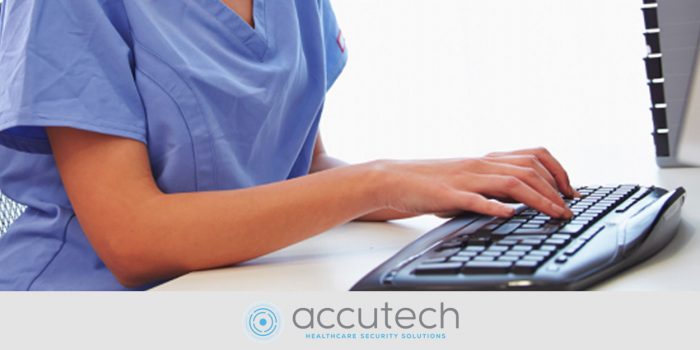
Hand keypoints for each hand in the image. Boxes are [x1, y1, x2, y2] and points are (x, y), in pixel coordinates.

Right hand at [372, 147, 576, 218]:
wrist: (394, 179)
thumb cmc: (431, 182)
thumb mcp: (468, 180)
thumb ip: (492, 186)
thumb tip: (521, 201)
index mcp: (486, 160)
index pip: (533, 156)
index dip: (558, 171)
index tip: (571, 191)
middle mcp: (480, 165)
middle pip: (529, 169)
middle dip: (556, 189)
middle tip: (569, 209)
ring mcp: (465, 179)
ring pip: (510, 182)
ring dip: (538, 199)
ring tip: (555, 214)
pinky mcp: (448, 195)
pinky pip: (475, 199)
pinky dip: (495, 206)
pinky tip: (509, 213)